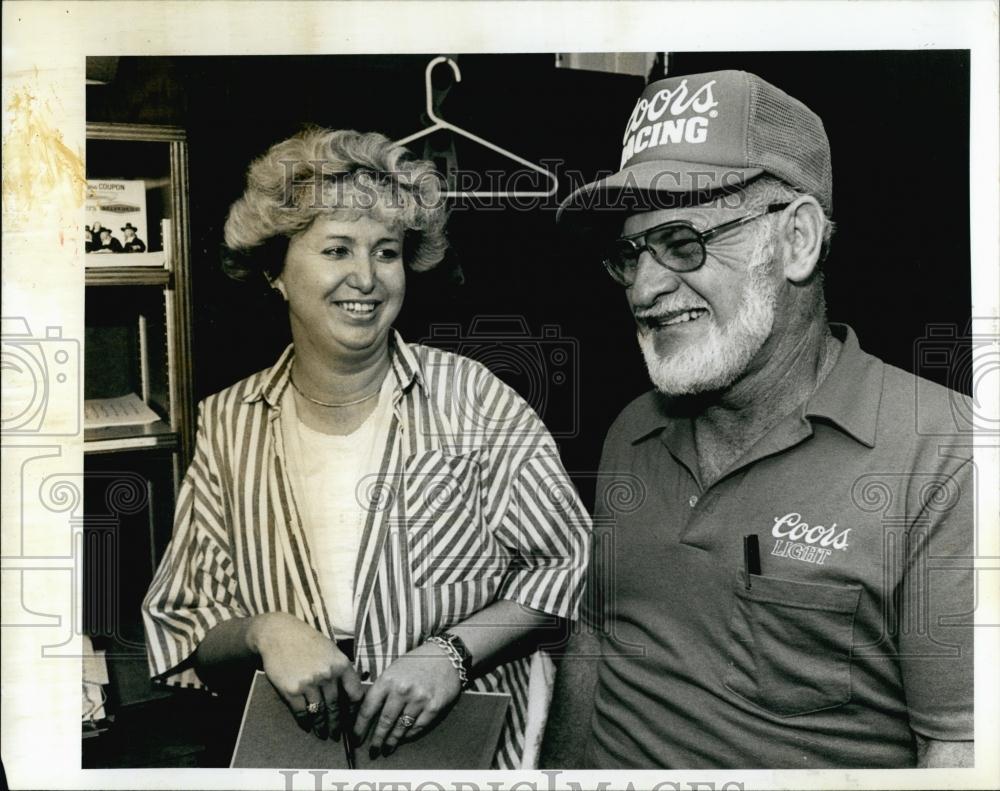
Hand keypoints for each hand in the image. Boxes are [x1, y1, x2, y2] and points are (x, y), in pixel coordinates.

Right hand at [248, 612, 363, 739]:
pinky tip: (307, 726)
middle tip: (336, 734)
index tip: (352, 718)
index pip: (355, 693)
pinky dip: (305, 722)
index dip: (354, 709)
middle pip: (336, 707)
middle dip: (336, 723)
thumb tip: (350, 691)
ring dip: (321, 726)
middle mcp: (327, 675)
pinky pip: (302, 712)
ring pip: (319, 712)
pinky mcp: (292, 691)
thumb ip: (341, 669)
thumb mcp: (331, 650)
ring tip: (323, 733)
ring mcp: (309, 684)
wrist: (279, 634)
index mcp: (341, 664)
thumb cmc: (307, 641)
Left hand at [353, 641, 462, 756]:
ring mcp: (419, 699)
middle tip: (373, 751)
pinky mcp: (433, 707)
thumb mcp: (394, 669)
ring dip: (393, 740)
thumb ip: (382, 688)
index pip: (368, 708)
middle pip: (384, 722)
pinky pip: (418, 727)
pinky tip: (405, 737)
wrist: (446, 656)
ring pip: (401, 727)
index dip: (360, 726)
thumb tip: (369, 711)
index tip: (356, 738)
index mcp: (388, 680)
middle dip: (377, 739)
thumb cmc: (417, 662)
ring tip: (387, 748)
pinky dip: (410, 735)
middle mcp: (402, 690)